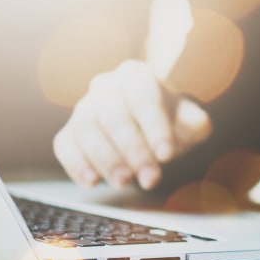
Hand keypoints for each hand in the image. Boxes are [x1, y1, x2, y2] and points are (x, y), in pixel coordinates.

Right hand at [53, 60, 212, 189]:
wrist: (148, 123)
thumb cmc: (170, 121)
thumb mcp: (190, 119)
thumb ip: (195, 122)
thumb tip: (194, 126)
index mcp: (137, 76)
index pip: (144, 99)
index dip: (155, 128)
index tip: (167, 156)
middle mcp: (106, 87)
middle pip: (113, 116)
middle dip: (132, 151)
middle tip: (150, 178)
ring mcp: (84, 109)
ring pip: (86, 130)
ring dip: (106, 160)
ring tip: (124, 182)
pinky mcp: (70, 132)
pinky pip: (65, 146)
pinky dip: (76, 164)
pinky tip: (92, 182)